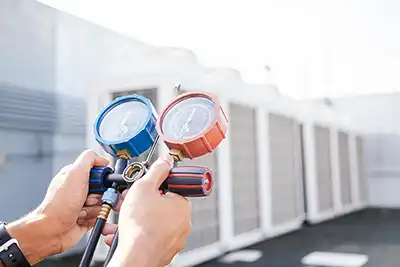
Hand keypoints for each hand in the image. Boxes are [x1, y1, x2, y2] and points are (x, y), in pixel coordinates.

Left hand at [6, 150, 108, 264]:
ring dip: (95, 209)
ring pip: (104, 204)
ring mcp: (83, 204)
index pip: (100, 172)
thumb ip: (89, 159)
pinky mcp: (87, 218)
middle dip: (100, 196)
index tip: (99, 184)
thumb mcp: (75, 174)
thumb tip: (103, 158)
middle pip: (105, 189)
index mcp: (76, 176)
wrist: (52, 230)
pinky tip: (82, 219)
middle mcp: (80, 190)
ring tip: (80, 211)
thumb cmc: (59, 205)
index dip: (103, 178)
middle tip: (87, 199)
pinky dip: (94, 218)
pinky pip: (101, 217)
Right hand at [105, 155, 191, 266]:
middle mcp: (182, 223)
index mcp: (182, 205)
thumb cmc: (141, 226)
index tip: (144, 188)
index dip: (154, 186)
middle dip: (141, 202)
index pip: (171, 188)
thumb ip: (156, 171)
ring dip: (136, 218)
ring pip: (153, 222)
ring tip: (123, 219)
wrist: (135, 257)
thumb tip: (166, 160)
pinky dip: (137, 233)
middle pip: (160, 205)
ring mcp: (173, 239)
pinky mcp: (163, 251)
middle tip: (129, 202)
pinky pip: (149, 236)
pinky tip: (124, 233)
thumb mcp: (144, 187)